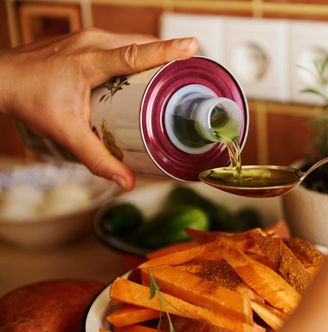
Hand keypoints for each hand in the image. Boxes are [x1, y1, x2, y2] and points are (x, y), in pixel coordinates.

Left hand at [0, 28, 198, 189]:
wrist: (1, 77)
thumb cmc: (29, 99)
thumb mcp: (64, 132)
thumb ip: (96, 158)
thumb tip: (126, 181)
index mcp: (89, 62)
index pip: (134, 54)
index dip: (165, 51)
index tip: (191, 46)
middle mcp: (92, 42)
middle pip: (141, 45)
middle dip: (168, 56)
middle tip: (189, 74)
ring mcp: (89, 37)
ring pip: (132, 41)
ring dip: (153, 54)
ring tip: (172, 75)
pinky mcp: (87, 39)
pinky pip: (122, 42)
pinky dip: (138, 54)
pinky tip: (142, 72)